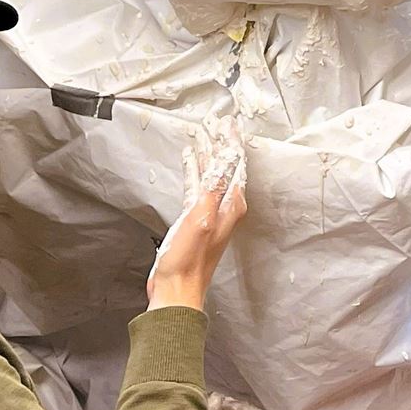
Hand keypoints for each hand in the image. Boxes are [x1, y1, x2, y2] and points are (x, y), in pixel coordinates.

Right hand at [148, 118, 248, 312]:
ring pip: (210, 171)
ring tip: (201, 132)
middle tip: (215, 119)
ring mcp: (209, 211)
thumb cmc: (189, 260)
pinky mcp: (194, 217)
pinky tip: (189, 159)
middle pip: (224, 164)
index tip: (228, 120)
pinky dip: (194, 168)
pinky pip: (197, 184)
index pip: (234, 162)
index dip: (230, 139)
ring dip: (206, 152)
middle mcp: (225, 206)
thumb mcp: (201, 217)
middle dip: (219, 141)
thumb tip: (225, 156)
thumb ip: (213, 187)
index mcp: (231, 204)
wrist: (176, 290)